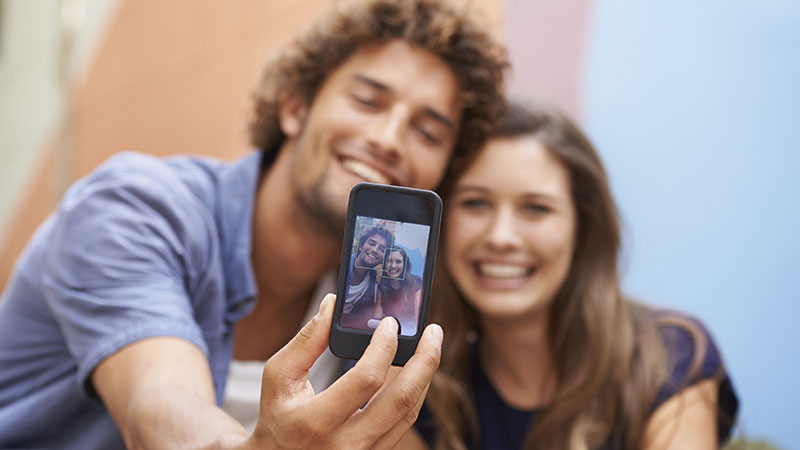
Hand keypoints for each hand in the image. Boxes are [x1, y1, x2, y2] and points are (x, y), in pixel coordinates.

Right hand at [250, 293, 442, 449]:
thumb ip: (305, 342)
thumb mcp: (278, 378)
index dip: (383, 348)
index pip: (366, 380)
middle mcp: (346, 445)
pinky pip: (403, 424)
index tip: (391, 323)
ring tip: (429, 347)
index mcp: (316, 422)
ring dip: (424, 376)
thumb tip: (332, 306)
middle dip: (424, 361)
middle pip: (401, 400)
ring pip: (409, 414)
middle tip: (433, 332)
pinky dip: (413, 394)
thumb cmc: (279, 417)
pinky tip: (415, 372)